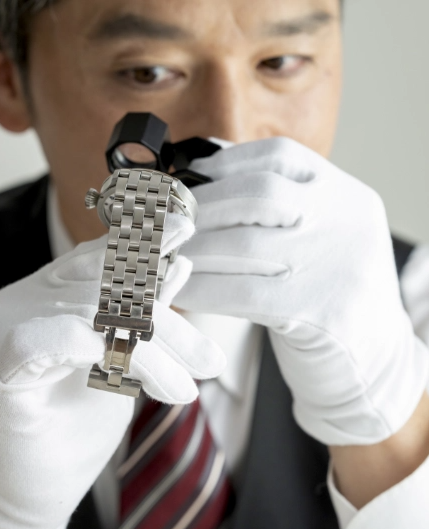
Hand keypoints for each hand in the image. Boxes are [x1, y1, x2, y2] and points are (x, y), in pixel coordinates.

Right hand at [0, 213, 225, 528]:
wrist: (28, 498)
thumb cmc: (73, 429)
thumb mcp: (122, 362)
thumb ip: (141, 315)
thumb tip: (179, 265)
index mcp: (43, 294)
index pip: (97, 256)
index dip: (140, 240)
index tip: (186, 229)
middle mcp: (19, 299)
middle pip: (106, 282)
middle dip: (164, 321)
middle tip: (208, 360)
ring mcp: (1, 324)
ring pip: (95, 306)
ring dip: (154, 348)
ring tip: (185, 388)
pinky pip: (66, 336)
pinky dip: (120, 355)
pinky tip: (158, 386)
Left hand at [176, 137, 428, 445]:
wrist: (372, 363)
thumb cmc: (328, 298)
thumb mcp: (318, 242)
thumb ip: (277, 212)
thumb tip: (204, 179)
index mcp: (344, 197)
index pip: (280, 157)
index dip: (226, 163)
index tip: (189, 177)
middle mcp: (345, 221)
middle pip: (258, 194)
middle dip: (202, 207)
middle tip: (167, 222)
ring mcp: (335, 265)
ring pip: (244, 244)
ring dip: (192, 250)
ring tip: (162, 257)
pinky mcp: (319, 312)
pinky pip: (241, 292)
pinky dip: (200, 289)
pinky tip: (176, 292)